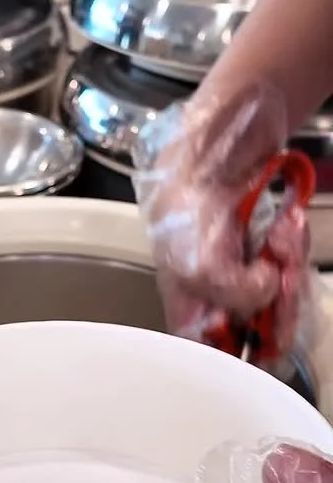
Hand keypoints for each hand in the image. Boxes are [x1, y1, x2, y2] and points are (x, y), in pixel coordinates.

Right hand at [134, 82, 310, 357]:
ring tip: (282, 238)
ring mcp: (244, 266)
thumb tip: (265, 294)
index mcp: (184, 298)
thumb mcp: (197, 260)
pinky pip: (294, 263)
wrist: (221, 134)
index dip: (237, 348)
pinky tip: (288, 226)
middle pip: (256, 326)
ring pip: (282, 296)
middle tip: (280, 277)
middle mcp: (214, 288)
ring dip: (290, 268)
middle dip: (277, 305)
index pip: (211, 346)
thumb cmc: (188, 192)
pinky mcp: (270, 244)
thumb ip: (229, 295)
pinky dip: (297, 246)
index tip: (259, 335)